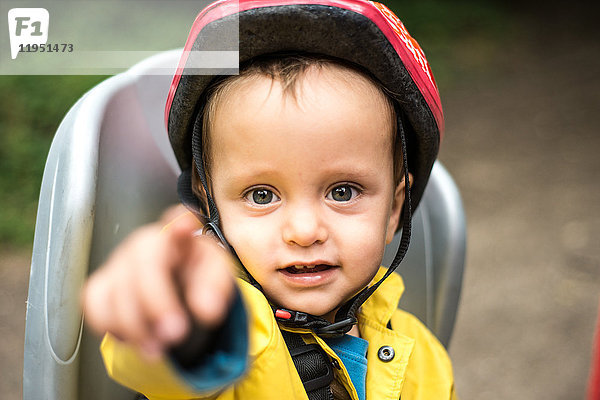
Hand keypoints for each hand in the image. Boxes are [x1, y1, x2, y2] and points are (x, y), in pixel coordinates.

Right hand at [82, 206, 235, 358]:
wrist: (178, 292)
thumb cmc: (196, 278)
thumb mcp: (216, 280)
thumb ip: (215, 290)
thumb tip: (206, 309)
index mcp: (182, 238)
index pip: (178, 220)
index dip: (179, 221)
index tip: (185, 225)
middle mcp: (148, 243)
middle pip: (144, 262)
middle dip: (157, 302)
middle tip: (176, 332)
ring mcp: (121, 261)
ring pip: (116, 288)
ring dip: (136, 326)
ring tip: (159, 347)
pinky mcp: (103, 283)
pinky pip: (95, 302)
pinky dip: (111, 325)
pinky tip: (133, 338)